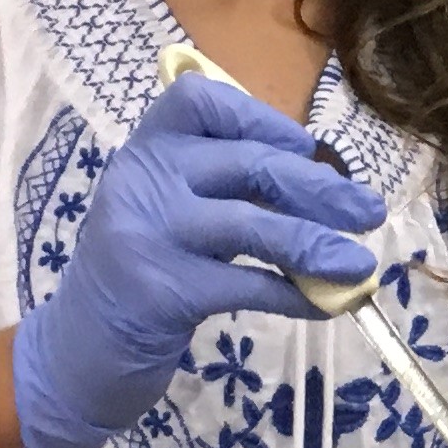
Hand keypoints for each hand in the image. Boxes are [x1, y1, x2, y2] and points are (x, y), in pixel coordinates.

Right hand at [11, 76, 385, 447]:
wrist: (79, 347)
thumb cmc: (143, 269)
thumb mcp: (172, 209)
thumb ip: (227, 184)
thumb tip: (324, 184)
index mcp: (147, 146)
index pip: (202, 100)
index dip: (261, 118)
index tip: (306, 149)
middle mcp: (142, 178)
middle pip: (248, 164)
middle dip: (319, 189)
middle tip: (368, 211)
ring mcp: (147, 233)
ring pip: (252, 226)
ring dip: (316, 244)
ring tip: (360, 264)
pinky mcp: (160, 290)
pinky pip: (247, 286)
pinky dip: (296, 294)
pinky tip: (326, 304)